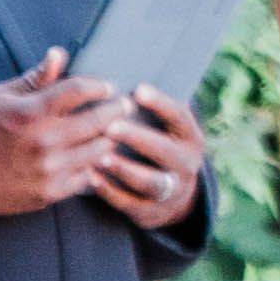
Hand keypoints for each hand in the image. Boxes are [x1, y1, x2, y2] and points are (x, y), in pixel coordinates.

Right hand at [0, 51, 133, 216]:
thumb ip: (35, 78)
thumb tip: (60, 54)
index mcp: (31, 113)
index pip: (80, 91)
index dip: (98, 85)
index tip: (106, 85)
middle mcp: (44, 142)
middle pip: (99, 121)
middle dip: (116, 110)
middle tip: (125, 105)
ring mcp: (49, 170)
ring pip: (98, 152)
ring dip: (109, 139)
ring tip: (114, 130)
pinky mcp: (49, 193)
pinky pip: (86, 179)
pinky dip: (94, 166)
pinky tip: (96, 157)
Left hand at [89, 85, 206, 231]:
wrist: (172, 194)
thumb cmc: (155, 143)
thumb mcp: (162, 126)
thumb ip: (146, 103)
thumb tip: (117, 68)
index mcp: (189, 136)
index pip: (180, 117)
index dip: (162, 104)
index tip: (138, 90)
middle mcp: (186, 164)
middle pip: (165, 151)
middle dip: (139, 138)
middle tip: (110, 126)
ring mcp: (171, 190)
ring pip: (150, 181)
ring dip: (125, 169)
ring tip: (100, 156)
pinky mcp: (152, 211)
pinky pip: (131, 203)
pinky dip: (110, 191)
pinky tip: (90, 176)